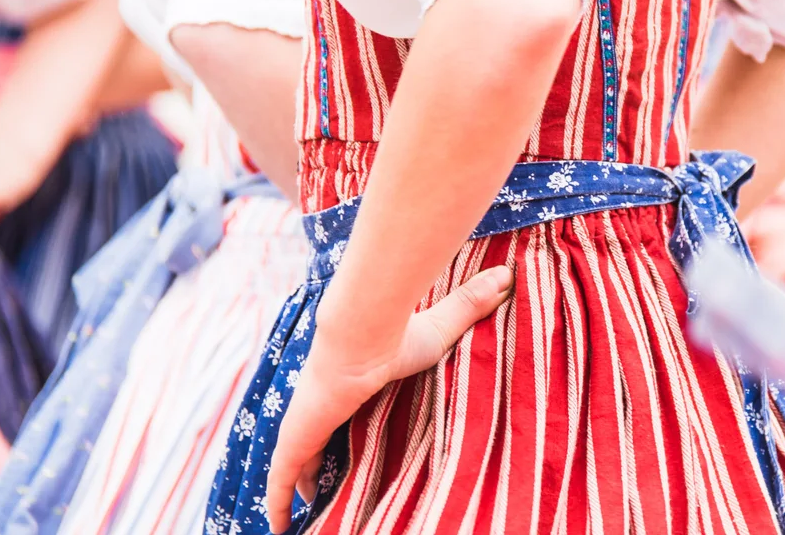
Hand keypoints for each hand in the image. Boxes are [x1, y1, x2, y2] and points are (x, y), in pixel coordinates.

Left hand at [265, 264, 513, 532]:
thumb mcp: (441, 330)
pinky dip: (275, 502)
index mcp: (348, 387)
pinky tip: (277, 527)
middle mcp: (323, 405)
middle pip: (313, 442)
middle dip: (314, 464)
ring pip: (293, 464)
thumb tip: (509, 274)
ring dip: (294, 488)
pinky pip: (280, 478)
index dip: (338, 428)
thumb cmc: (398, 334)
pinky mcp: (295, 439)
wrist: (360, 333)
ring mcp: (305, 424)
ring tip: (302, 515)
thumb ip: (470, 306)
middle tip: (321, 490)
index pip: (339, 412)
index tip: (342, 444)